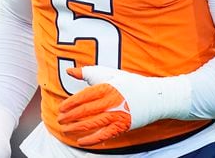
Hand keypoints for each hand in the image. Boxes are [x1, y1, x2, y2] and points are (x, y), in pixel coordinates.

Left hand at [57, 66, 191, 146]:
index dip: (70, 104)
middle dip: (70, 117)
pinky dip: (91, 140)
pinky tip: (81, 142)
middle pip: (85, 111)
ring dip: (76, 128)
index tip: (61, 108)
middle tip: (60, 120)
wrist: (154, 96)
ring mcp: (117, 115)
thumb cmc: (129, 83)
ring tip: (65, 129)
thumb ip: (87, 73)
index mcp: (106, 87)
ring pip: (92, 124)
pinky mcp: (122, 126)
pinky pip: (104, 135)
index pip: (83, 97)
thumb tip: (69, 71)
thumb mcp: (109, 73)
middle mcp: (111, 101)